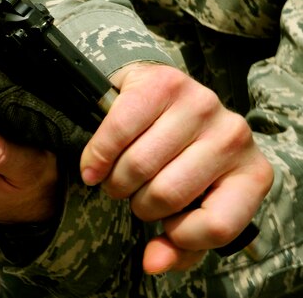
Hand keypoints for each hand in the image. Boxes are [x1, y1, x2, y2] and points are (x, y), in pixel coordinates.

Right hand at [80, 63, 272, 273]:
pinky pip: (117, 133)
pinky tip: (94, 165)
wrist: (162, 100)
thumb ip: (178, 245)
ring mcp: (201, 104)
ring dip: (115, 181)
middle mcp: (234, 135)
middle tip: (134, 193)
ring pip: (138, 166)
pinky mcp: (163, 83)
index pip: (217, 226)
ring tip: (119, 176)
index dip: (180, 236)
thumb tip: (153, 262)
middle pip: (167, 195)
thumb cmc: (179, 159)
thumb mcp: (191, 206)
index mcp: (252, 173)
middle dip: (139, 204)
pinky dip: (96, 156)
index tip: (165, 227)